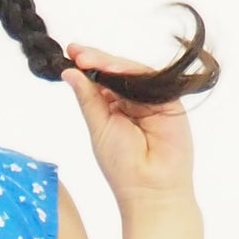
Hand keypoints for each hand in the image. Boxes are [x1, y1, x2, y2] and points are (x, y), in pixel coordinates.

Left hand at [61, 50, 198, 208]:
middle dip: (95, 59)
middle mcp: (133, 101)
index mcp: (113, 108)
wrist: (150, 187)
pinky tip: (112, 69)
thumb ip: (87, 98)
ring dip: (109, 63)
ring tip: (86, 59)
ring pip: (131, 72)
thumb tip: (70, 73)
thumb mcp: (98, 127)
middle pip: (115, 71)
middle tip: (75, 51)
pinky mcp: (169, 100)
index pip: (100, 80)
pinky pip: (149, 79)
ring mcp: (151, 100)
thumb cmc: (122, 165)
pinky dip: (130, 71)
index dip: (86, 66)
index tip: (69, 53)